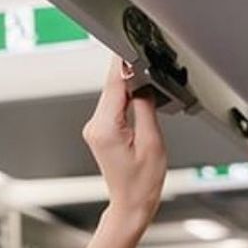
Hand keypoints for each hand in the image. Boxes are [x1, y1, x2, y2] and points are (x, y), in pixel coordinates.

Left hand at [82, 57, 167, 232]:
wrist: (130, 203)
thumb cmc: (142, 182)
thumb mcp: (152, 141)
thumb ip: (146, 107)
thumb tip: (144, 82)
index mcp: (105, 128)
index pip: (114, 84)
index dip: (124, 62)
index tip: (130, 43)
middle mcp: (95, 127)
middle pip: (112, 86)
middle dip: (129, 72)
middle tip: (148, 58)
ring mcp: (95, 129)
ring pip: (113, 94)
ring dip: (130, 85)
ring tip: (149, 79)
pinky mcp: (100, 131)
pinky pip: (114, 105)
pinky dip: (126, 97)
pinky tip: (139, 94)